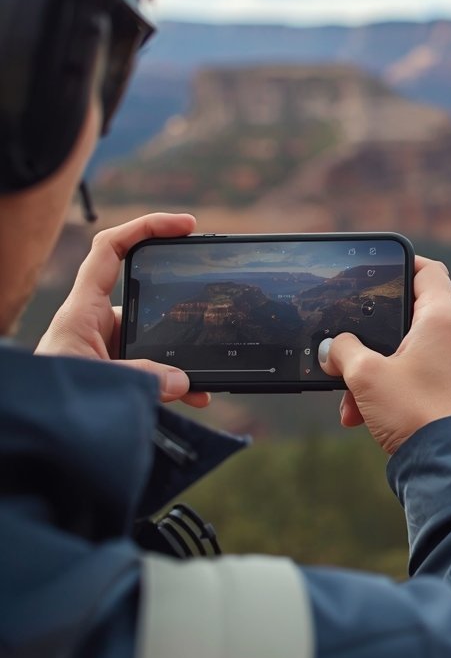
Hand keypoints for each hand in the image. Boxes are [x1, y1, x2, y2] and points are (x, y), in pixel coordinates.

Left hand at [36, 213, 211, 407]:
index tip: (185, 225)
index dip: (146, 227)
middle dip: (180, 301)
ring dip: (181, 355)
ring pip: (154, 338)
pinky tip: (194, 394)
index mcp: (83, 310)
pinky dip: (176, 380)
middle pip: (145, 294)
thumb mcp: (96, 381)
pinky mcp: (116, 372)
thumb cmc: (47, 397)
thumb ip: (142, 377)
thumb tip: (184, 380)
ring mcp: (108, 348)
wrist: (32, 431)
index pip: (111, 249)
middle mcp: (96, 323)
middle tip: (211, 300)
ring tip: (204, 375)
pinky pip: (153, 368)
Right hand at [319, 256, 450, 453]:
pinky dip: (392, 388)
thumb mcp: (365, 375)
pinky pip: (419, 376)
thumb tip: (332, 348)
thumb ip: (343, 351)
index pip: (427, 270)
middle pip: (410, 316)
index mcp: (443, 317)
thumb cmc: (415, 412)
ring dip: (376, 371)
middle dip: (372, 339)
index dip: (402, 264)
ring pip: (409, 352)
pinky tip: (365, 416)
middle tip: (348, 352)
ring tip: (351, 400)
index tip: (379, 270)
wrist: (450, 464)